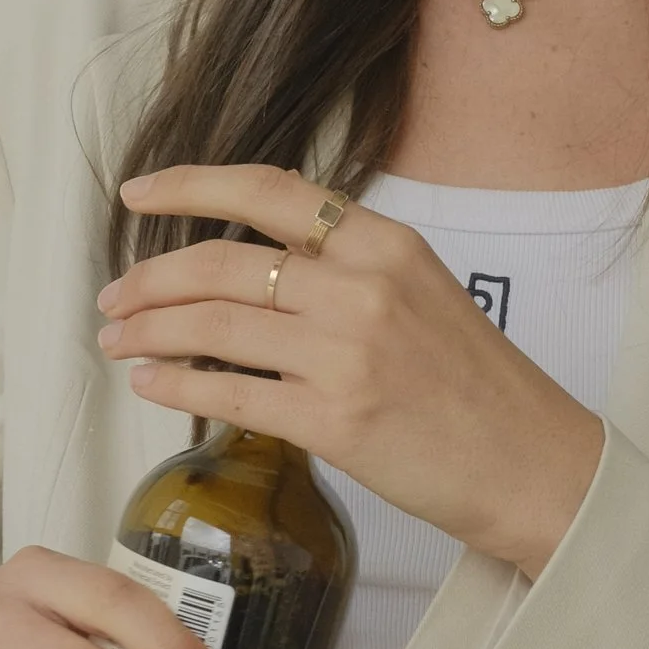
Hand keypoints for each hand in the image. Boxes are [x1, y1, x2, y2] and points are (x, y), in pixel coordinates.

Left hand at [100, 165, 604, 577]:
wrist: (533, 464)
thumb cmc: (475, 387)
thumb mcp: (421, 292)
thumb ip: (347, 268)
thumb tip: (255, 268)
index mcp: (384, 243)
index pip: (268, 190)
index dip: (190, 184)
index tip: (139, 192)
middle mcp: (362, 286)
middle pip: (222, 261)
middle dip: (150, 278)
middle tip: (114, 297)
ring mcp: (346, 352)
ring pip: (214, 324)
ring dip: (148, 331)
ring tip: (117, 340)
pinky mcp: (334, 419)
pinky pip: (228, 392)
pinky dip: (176, 384)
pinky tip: (152, 382)